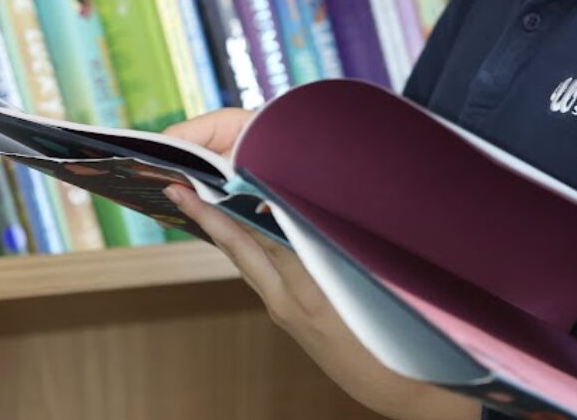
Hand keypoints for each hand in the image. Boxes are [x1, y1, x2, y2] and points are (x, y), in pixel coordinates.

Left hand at [164, 111, 475, 419]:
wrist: (400, 387)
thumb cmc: (394, 336)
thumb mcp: (366, 283)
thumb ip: (330, 245)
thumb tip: (295, 209)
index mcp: (306, 289)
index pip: (253, 241)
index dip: (221, 215)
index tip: (195, 189)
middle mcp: (287, 301)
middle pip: (238, 250)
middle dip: (206, 219)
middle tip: (176, 190)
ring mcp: (286, 312)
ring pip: (247, 262)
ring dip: (223, 232)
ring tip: (198, 202)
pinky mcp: (292, 319)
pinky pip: (262, 275)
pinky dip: (248, 250)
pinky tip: (244, 234)